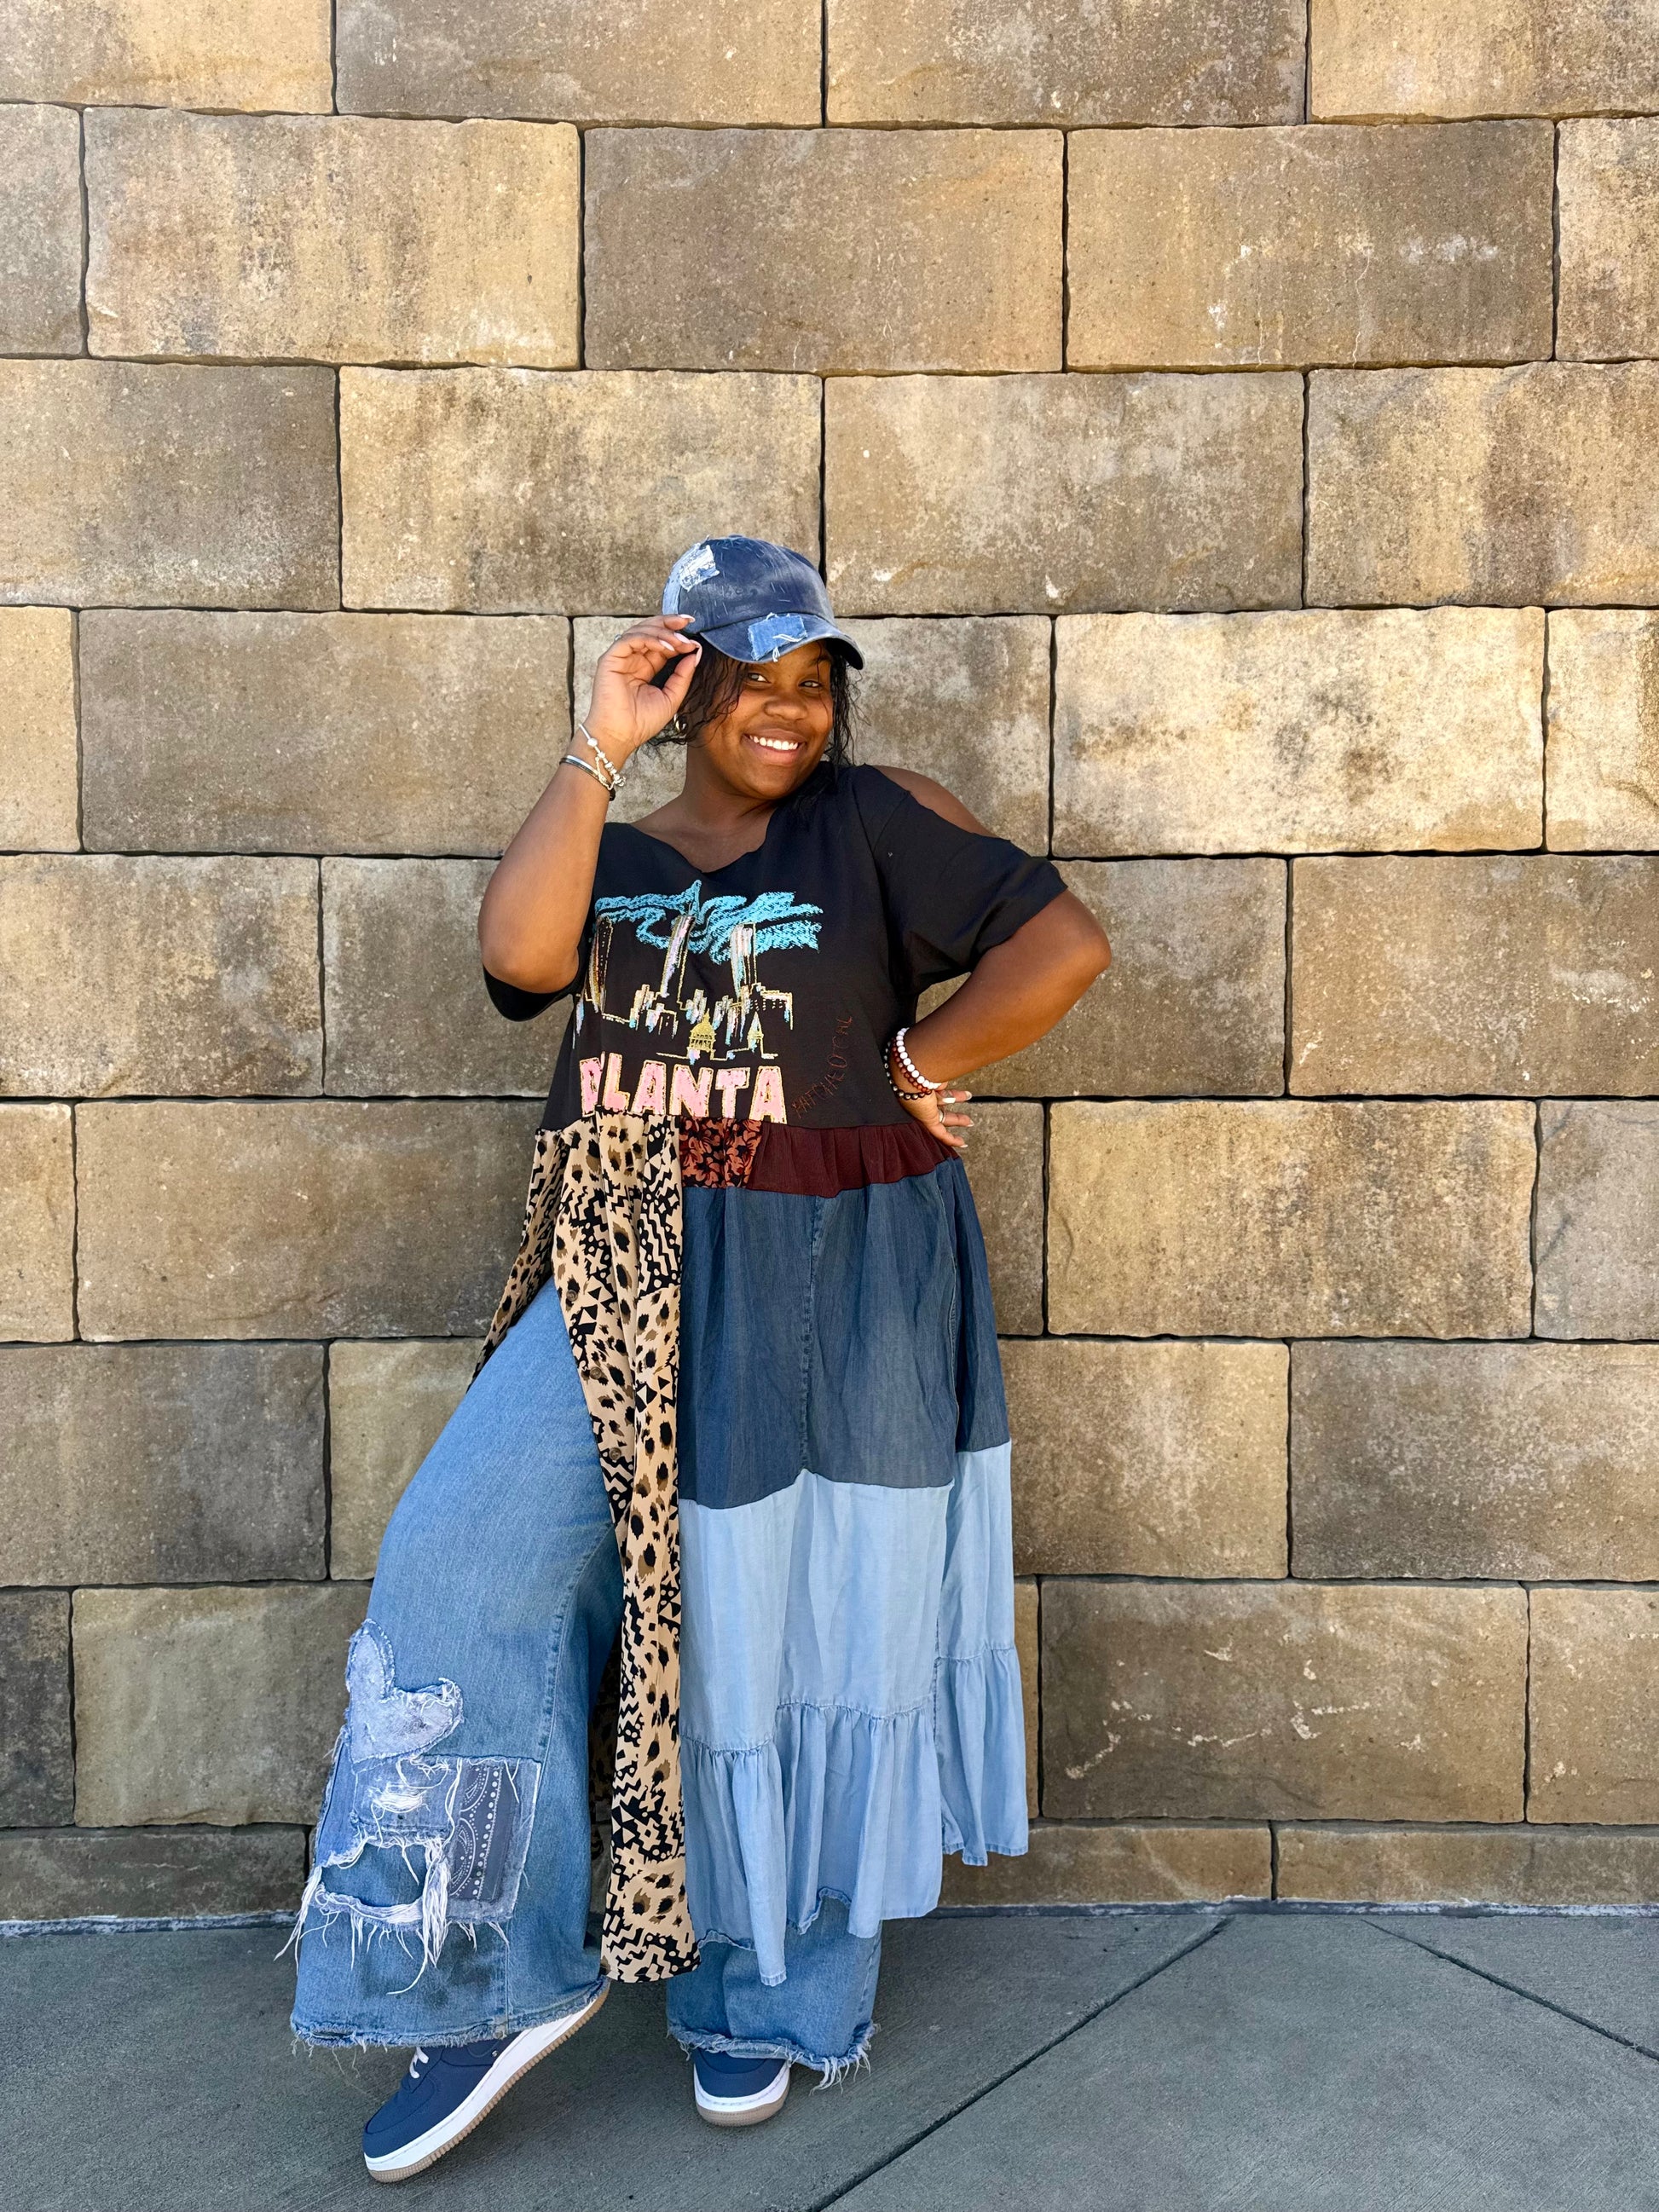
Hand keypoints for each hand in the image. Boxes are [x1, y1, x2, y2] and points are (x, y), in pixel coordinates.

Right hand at [583, 615, 702, 761]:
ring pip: (641, 630)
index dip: (678, 637)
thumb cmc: (641, 722)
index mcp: (644, 667)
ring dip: (664, 632)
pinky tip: (667, 647)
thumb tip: (695, 653)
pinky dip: (651, 639)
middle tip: (688, 621)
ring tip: (681, 641)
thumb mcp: (671, 696)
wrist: (621, 735)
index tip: (695, 641)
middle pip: (650, 630)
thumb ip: (683, 675)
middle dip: (670, 623)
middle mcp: (632, 659)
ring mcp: (621, 657)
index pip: (661, 643)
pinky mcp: (611, 658)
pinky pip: (631, 639)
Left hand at [888, 1041, 971, 1151]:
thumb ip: (942, 1044)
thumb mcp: (934, 1048)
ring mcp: (923, 1106)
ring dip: (957, 1119)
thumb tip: (954, 1028)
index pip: (934, 1082)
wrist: (908, 1066)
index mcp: (919, 1076)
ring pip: (943, 1116)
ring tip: (970, 1121)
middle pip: (940, 1100)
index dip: (946, 1083)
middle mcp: (920, 1092)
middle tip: (966, 1097)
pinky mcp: (926, 1118)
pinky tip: (962, 1143)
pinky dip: (951, 1139)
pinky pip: (939, 1132)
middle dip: (954, 1099)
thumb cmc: (917, 1054)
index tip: (954, 1081)